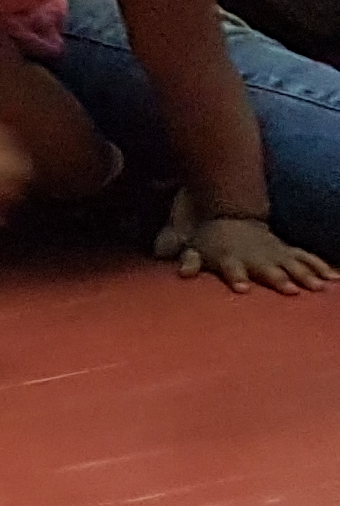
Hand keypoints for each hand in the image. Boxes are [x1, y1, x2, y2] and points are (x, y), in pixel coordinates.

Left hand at [172, 210, 332, 293]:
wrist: (230, 214)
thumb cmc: (210, 240)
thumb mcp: (194, 247)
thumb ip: (189, 259)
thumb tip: (181, 272)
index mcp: (229, 258)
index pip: (231, 269)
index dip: (236, 278)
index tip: (242, 289)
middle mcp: (254, 256)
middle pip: (267, 269)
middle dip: (278, 279)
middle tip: (290, 291)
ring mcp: (273, 253)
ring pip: (292, 264)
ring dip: (305, 275)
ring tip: (319, 287)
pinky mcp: (287, 251)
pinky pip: (307, 258)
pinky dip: (320, 266)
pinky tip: (334, 278)